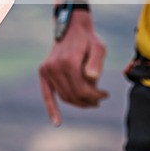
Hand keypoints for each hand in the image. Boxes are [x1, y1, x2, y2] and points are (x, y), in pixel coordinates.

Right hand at [38, 11, 108, 125]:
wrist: (71, 28)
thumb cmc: (88, 39)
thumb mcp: (99, 47)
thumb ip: (96, 62)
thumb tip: (92, 78)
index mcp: (68, 62)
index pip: (82, 90)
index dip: (95, 96)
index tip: (106, 94)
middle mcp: (54, 67)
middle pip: (73, 95)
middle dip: (88, 100)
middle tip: (100, 99)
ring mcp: (47, 70)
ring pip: (64, 96)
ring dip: (78, 102)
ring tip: (91, 100)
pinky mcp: (43, 72)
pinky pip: (47, 94)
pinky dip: (51, 109)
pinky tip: (57, 122)